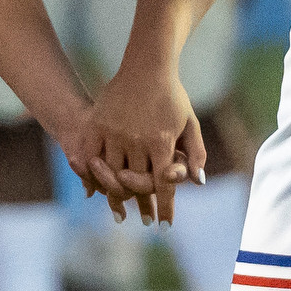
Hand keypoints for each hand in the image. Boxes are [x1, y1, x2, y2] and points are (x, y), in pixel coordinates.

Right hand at [68, 64, 203, 226]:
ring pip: (111, 175)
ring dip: (116, 196)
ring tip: (121, 211)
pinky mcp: (97, 124)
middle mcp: (136, 139)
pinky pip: (91, 157)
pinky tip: (98, 187)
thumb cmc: (173, 96)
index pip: (162, 184)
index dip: (164, 207)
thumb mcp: (190, 123)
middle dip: (142, 205)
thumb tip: (198, 183)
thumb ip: (195, 153)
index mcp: (161, 141)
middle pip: (135, 184)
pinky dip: (94, 175)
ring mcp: (114, 132)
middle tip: (145, 219)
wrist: (146, 66)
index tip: (163, 225)